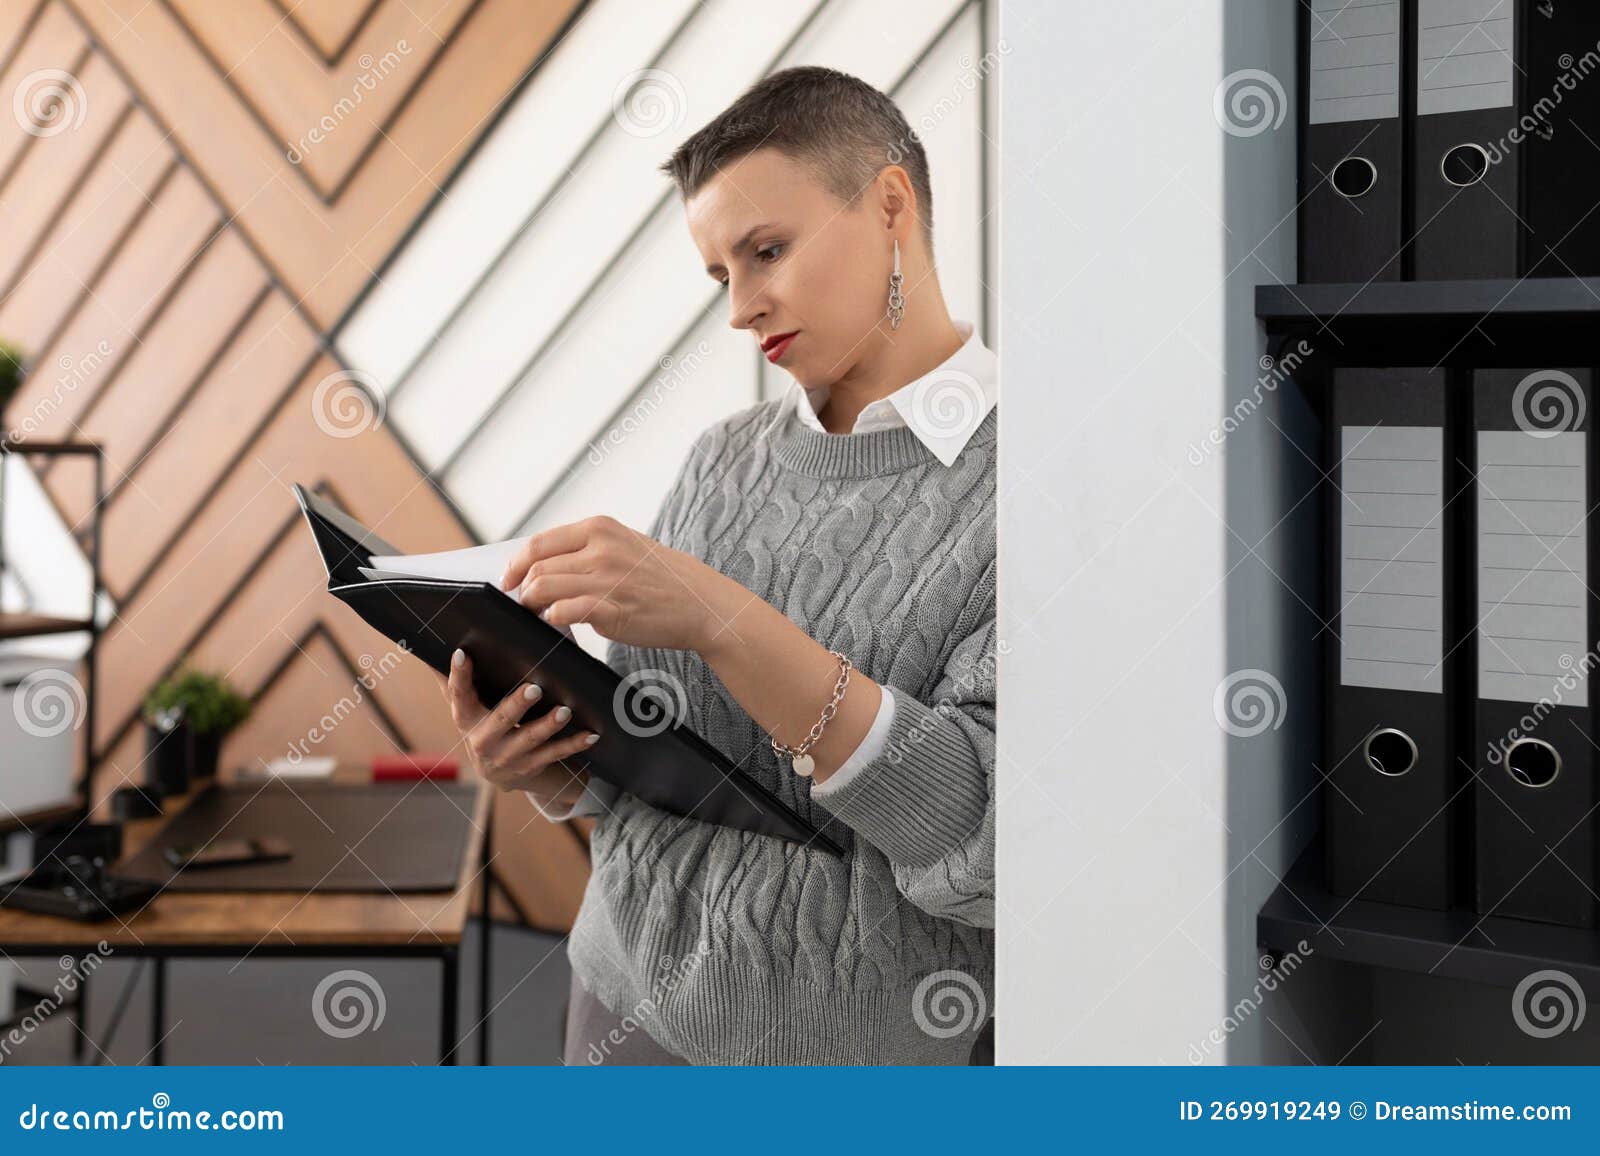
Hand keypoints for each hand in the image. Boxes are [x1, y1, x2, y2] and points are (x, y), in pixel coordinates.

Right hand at [436, 648, 599, 796]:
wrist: (498, 770)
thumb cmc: (483, 722)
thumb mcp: (467, 704)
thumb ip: (455, 679)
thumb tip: (440, 640)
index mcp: (465, 718)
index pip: (458, 694)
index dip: (458, 675)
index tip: (462, 654)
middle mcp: (483, 740)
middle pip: (500, 720)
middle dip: (516, 705)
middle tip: (534, 688)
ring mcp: (507, 756)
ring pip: (530, 740)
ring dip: (548, 726)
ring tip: (564, 711)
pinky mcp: (530, 766)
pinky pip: (554, 755)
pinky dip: (574, 744)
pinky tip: (591, 734)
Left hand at [498, 515, 727, 651]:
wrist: (700, 603)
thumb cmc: (661, 578)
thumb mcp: (624, 545)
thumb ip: (586, 548)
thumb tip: (541, 564)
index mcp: (600, 528)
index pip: (539, 543)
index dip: (516, 564)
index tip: (509, 579)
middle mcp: (600, 549)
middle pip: (536, 568)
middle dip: (522, 589)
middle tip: (523, 603)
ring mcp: (606, 579)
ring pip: (542, 589)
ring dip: (533, 605)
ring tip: (539, 614)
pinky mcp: (611, 609)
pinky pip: (563, 612)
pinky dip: (552, 620)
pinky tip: (558, 624)